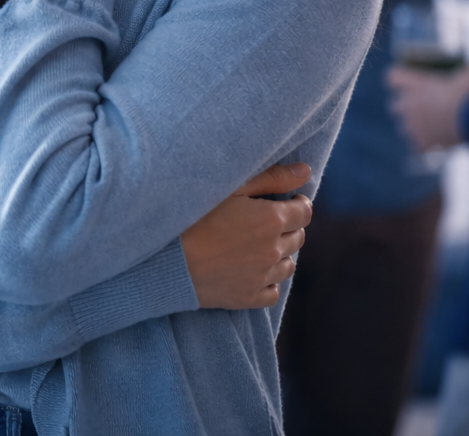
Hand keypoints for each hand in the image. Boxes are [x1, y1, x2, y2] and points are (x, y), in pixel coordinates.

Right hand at [181, 163, 312, 309]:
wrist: (163, 258)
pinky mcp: (246, 298)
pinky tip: (252, 270)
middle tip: (265, 220)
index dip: (298, 204)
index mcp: (271, 219)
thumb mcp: (230, 187)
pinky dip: (268, 281)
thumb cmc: (191, 214)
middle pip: (298, 238)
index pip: (304, 212)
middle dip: (288, 226)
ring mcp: (261, 277)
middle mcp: (272, 250)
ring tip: (257, 244)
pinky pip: (272, 292)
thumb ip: (271, 178)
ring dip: (280, 253)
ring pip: (287, 266)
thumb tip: (306, 171)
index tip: (288, 201)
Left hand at [388, 64, 468, 151]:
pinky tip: (438, 145)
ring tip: (431, 128)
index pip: (392, 77)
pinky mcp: (422, 142)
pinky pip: (417, 146)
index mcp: (416, 85)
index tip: (408, 81)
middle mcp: (409, 104)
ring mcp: (413, 125)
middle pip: (394, 106)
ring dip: (414, 127)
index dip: (399, 79)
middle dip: (405, 107)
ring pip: (403, 128)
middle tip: (423, 107)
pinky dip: (426, 146)